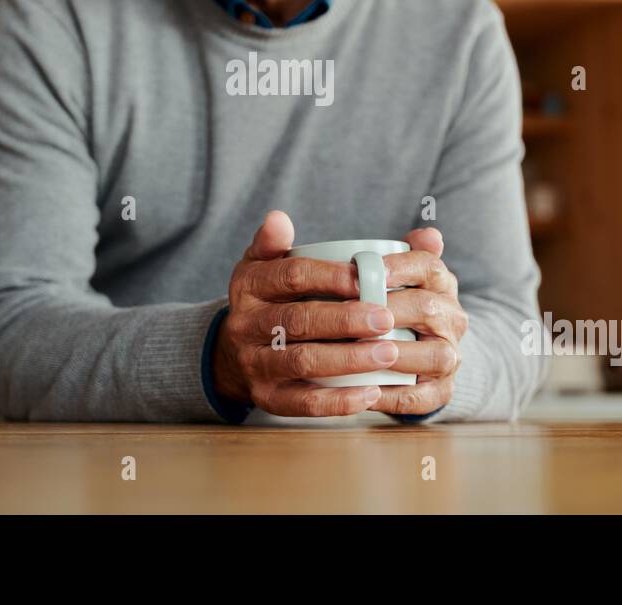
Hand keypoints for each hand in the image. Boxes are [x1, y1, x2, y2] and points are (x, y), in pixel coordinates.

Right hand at [211, 211, 404, 416]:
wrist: (232, 353)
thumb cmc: (265, 300)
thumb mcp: (260, 266)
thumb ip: (274, 242)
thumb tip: (278, 218)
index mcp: (249, 286)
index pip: (290, 276)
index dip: (328, 276)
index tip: (365, 277)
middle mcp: (246, 325)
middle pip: (299, 321)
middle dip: (345, 320)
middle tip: (387, 318)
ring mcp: (255, 364)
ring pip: (303, 362)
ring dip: (349, 359)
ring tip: (389, 353)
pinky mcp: (268, 398)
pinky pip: (303, 403)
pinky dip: (337, 401)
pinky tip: (371, 393)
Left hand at [371, 227, 466, 415]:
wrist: (418, 347)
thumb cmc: (393, 302)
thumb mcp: (396, 274)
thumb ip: (401, 250)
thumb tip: (427, 232)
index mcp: (440, 283)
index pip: (428, 265)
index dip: (401, 266)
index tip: (369, 269)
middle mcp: (452, 318)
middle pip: (427, 308)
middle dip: (390, 310)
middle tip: (352, 314)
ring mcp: (450, 356)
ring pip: (435, 355)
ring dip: (397, 355)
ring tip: (360, 353)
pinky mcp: (442, 390)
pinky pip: (424, 397)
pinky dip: (396, 397)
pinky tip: (366, 394)